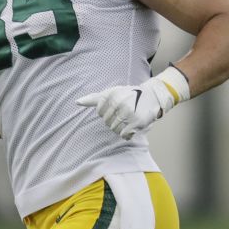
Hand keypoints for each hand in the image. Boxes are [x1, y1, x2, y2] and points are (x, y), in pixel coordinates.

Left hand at [75, 66, 190, 140]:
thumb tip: (77, 102)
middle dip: (114, 121)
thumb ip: (94, 98)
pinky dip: (127, 134)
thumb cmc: (129, 95)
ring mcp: (127, 112)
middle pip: (106, 122)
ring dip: (121, 128)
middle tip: (125, 114)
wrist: (152, 96)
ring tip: (128, 120)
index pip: (100, 113)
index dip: (108, 113)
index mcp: (110, 94)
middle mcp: (118, 102)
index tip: (117, 108)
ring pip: (114, 129)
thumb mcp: (112, 93)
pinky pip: (123, 134)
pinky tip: (132, 127)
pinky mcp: (136, 121)